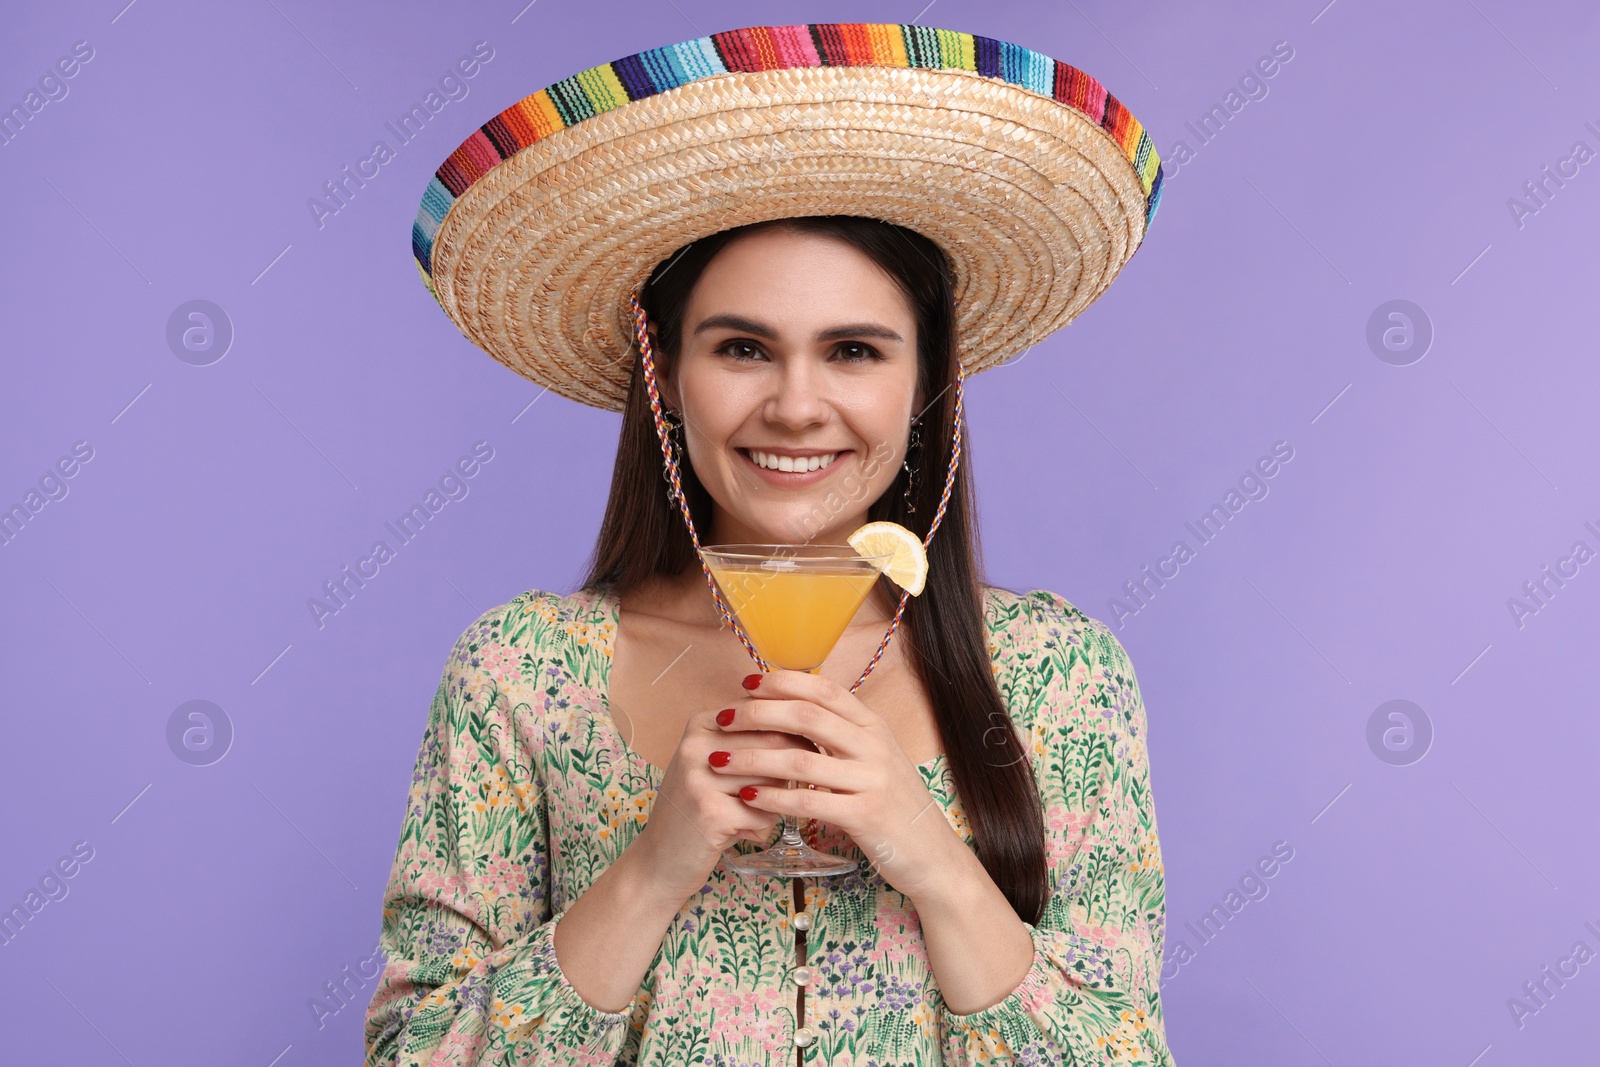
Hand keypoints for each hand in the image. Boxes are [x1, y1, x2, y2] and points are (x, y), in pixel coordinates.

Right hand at [631, 700, 818, 900]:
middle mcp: (696, 744)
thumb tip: (812, 732)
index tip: (805, 754)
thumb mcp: (716, 766)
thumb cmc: (697, 810)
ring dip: (776, 800)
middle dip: (792, 770)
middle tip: (788, 789)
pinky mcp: (710, 812)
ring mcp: (699, 778)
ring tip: (754, 813)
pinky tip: (744, 833)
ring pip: (774, 779)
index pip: (767, 715)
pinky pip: (764, 812)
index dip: (795, 735)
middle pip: (775, 743)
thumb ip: (752, 744)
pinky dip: (763, 826)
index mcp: (701, 724)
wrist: (658, 862)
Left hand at [710, 669, 957, 897]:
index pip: (824, 690)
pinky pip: (809, 801)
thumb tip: (795, 709)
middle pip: (807, 716)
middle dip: (758, 714)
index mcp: (874, 726)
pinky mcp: (866, 815)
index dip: (782, 683)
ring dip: (753, 758)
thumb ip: (842, 735)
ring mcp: (872, 780)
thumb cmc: (893, 805)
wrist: (932, 855)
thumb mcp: (874, 759)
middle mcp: (875, 747)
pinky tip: (748, 798)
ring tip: (719, 761)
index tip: (747, 683)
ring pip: (801, 758)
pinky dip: (773, 797)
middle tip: (723, 719)